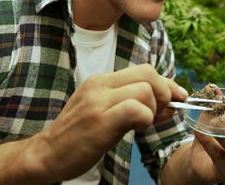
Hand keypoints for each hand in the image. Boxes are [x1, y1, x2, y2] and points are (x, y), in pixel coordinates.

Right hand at [29, 64, 186, 180]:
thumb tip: (172, 102)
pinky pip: (136, 109)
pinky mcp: (99, 121)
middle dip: (164, 94)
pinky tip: (136, 130)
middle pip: (148, 73)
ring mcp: (98, 102)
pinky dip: (145, 120)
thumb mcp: (106, 112)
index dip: (166, 83)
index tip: (177, 98)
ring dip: (153, 110)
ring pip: (144, 90)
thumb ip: (136, 104)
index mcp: (101, 81)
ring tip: (142, 125)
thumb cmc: (80, 135)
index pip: (144, 70)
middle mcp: (99, 85)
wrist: (47, 154)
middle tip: (158, 114)